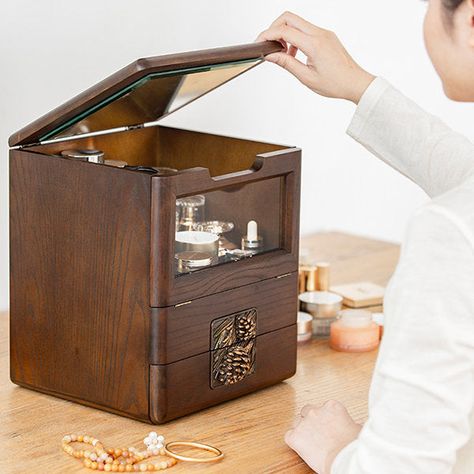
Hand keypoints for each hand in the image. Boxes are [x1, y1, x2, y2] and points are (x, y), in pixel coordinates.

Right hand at [256, 11, 374, 103]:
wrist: (355, 83)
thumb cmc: (335, 83)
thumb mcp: (306, 77)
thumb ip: (287, 63)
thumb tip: (270, 56)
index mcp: (314, 44)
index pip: (285, 31)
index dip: (268, 35)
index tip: (259, 42)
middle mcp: (320, 33)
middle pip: (289, 18)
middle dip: (274, 28)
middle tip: (268, 44)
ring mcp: (324, 33)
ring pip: (297, 22)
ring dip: (285, 34)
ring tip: (283, 54)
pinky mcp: (325, 36)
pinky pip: (306, 30)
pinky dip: (295, 38)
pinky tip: (294, 54)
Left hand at [285, 400, 361, 473]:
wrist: (345, 458)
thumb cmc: (355, 446)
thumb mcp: (357, 429)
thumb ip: (349, 424)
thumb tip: (353, 427)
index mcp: (332, 406)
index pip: (324, 407)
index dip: (325, 418)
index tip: (328, 426)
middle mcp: (316, 411)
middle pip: (307, 411)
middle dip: (311, 420)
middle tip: (317, 433)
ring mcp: (304, 422)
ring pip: (297, 421)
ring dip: (302, 429)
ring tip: (309, 442)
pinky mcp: (296, 436)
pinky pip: (289, 436)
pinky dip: (294, 442)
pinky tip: (301, 448)